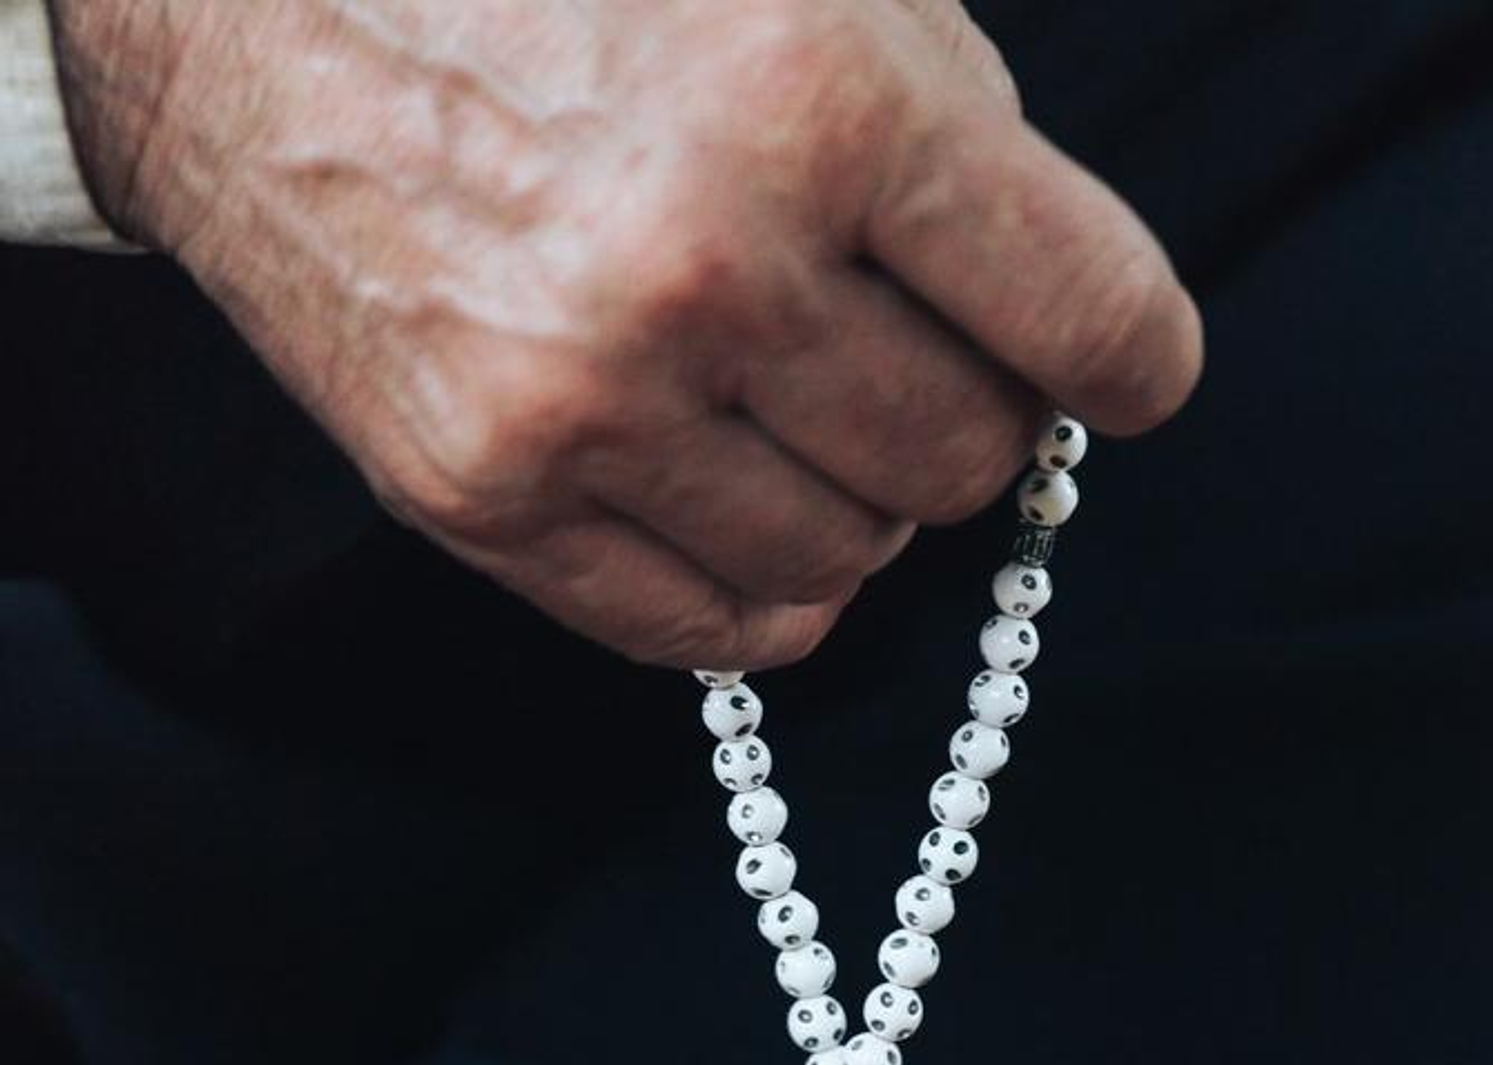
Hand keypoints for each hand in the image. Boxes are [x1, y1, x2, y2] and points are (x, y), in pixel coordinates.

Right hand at [51, 0, 1201, 668]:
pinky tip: (746, 495)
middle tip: (901, 344)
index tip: (1118, 370)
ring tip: (790, 397)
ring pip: (851, 556)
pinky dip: (766, 582)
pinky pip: (710, 630)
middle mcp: (704, 269)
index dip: (1132, 359)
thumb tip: (1058, 323)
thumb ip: (957, 146)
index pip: (1093, 320)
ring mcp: (580, 403)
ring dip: (853, 488)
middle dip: (967, 408)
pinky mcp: (476, 494)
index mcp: (820, 102)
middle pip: (966, 458)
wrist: (256, 4)